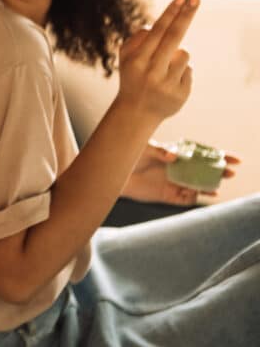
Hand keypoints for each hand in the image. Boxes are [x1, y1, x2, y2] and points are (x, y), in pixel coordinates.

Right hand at [115, 0, 199, 126]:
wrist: (136, 113)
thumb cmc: (132, 78)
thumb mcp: (126, 58)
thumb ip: (136, 40)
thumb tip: (152, 27)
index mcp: (137, 60)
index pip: (157, 32)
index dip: (170, 14)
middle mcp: (151, 71)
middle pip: (173, 37)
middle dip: (185, 16)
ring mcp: (168, 83)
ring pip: (184, 55)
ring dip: (177, 57)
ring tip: (163, 71)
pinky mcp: (181, 94)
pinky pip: (188, 72)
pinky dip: (180, 74)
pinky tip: (168, 84)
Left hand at [122, 140, 240, 204]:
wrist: (113, 173)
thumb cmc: (128, 155)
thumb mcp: (144, 148)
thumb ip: (160, 151)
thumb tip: (173, 156)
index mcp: (176, 155)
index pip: (202, 154)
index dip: (220, 156)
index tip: (235, 159)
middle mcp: (178, 169)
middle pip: (204, 171)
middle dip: (219, 171)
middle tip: (230, 173)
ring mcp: (174, 182)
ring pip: (198, 185)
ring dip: (209, 186)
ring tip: (217, 186)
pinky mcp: (167, 195)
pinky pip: (186, 198)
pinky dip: (196, 197)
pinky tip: (203, 195)